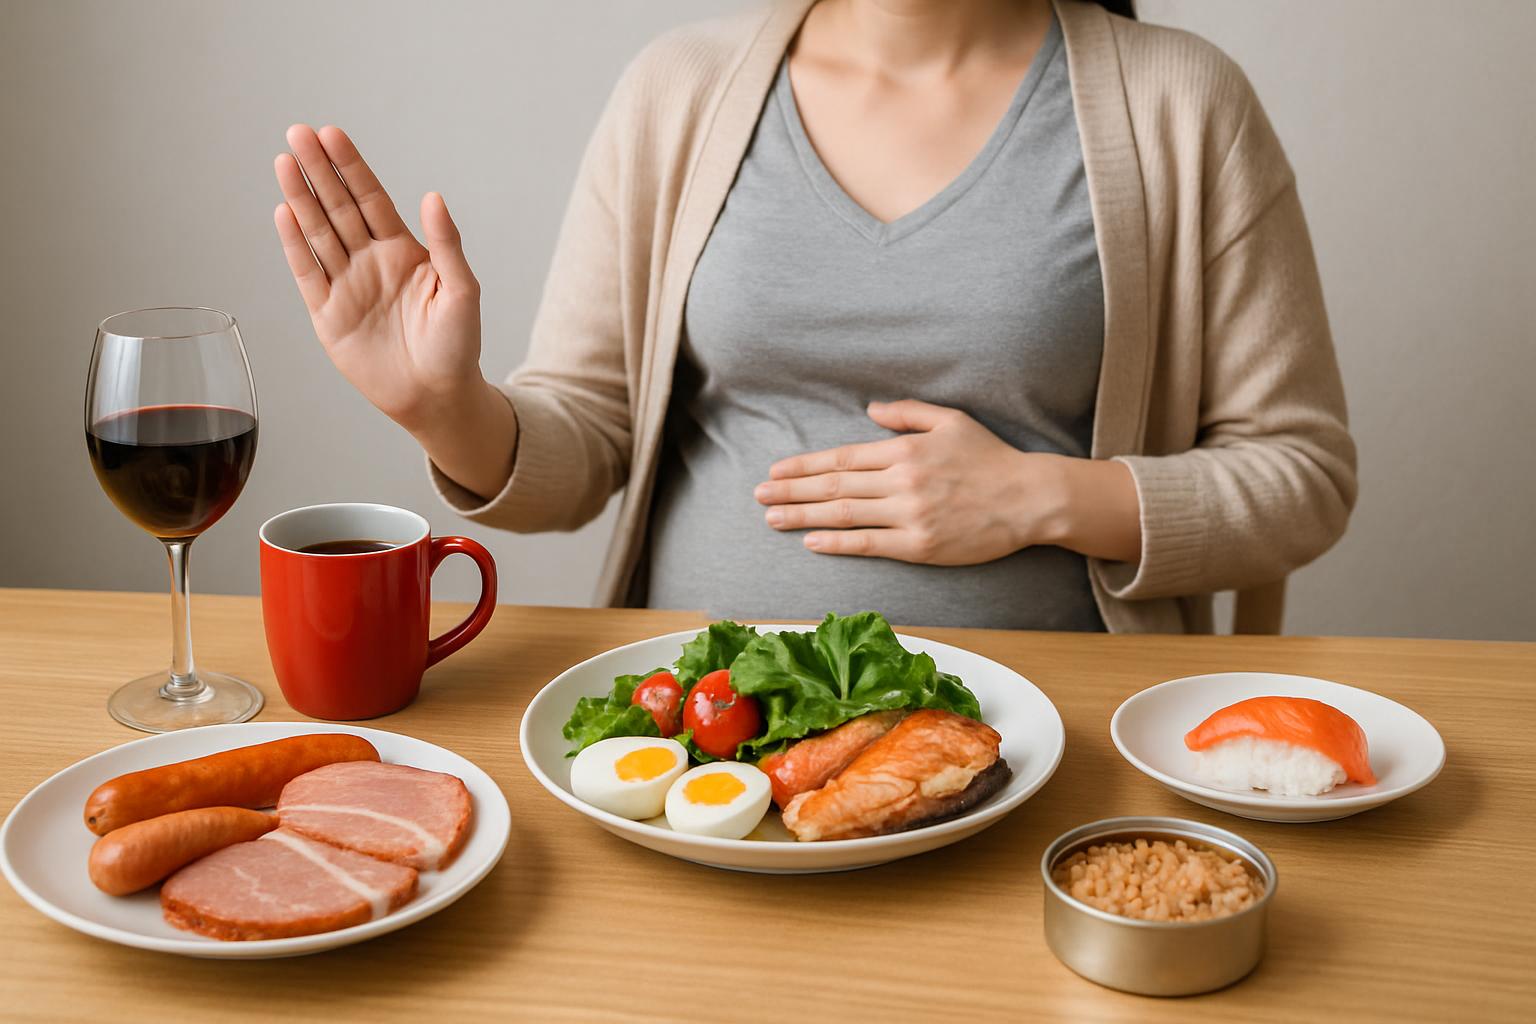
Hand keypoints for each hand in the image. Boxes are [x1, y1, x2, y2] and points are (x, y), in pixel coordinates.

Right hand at [273, 124, 481, 428]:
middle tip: (298, 132)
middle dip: (318, 170)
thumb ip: (446, 245)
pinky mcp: (328, 315)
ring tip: (285, 161)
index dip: (351, 167)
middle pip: (338, 207)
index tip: (332, 134)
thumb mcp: (462, 291)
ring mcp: (347, 286)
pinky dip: (295, 245)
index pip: (371, 199)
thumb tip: (433, 197)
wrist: (437, 397)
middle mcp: (370, 262)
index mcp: (403, 252)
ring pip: (318, 233)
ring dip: (301, 198)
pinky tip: (284, 212)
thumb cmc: (457, 346)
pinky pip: (308, 273)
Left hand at [751, 400, 1066, 563]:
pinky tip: (811, 541)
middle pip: (833, 487)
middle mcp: (901, 481)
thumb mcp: (952, 420)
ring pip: (844, 515)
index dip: (804, 466)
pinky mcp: (921, 546)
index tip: (776, 470)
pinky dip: (837, 543)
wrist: (1030, 498)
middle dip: (790, 490)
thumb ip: (908, 413)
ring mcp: (910, 515)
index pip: (841, 459)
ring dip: (802, 516)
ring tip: (772, 517)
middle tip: (759, 494)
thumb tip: (870, 410)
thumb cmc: (991, 458)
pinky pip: (869, 544)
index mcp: (904, 450)